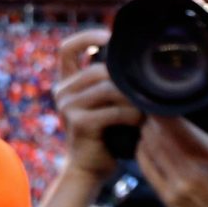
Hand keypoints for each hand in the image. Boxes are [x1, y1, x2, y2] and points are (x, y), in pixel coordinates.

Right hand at [52, 27, 140, 177]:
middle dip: (125, 80)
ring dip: (132, 99)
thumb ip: (109, 83)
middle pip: (98, 70)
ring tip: (145, 109)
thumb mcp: (102, 103)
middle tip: (145, 91)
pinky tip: (140, 122)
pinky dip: (131, 115)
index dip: (88, 37)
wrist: (88, 170)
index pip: (67, 48)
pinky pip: (113, 111)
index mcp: (66, 83)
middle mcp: (62, 92)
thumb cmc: (104, 135)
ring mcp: (68, 107)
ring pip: (108, 89)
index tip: (110, 37)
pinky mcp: (79, 123)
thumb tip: (136, 60)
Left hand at [134, 109, 207, 206]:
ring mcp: (174, 187)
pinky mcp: (167, 201)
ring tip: (151, 122)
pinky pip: (146, 168)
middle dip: (153, 116)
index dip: (164, 106)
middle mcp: (189, 171)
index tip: (165, 95)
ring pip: (147, 147)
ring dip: (147, 132)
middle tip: (156, 105)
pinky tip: (148, 144)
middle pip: (155, 132)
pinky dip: (143, 152)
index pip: (175, 123)